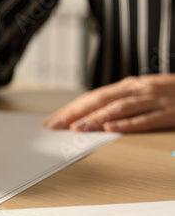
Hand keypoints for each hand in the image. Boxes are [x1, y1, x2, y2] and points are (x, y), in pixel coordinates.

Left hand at [44, 74, 174, 132]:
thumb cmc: (173, 92)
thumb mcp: (144, 93)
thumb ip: (121, 102)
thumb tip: (92, 116)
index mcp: (130, 85)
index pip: (94, 97)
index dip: (72, 108)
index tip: (53, 120)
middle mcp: (139, 89)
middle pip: (100, 101)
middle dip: (75, 114)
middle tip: (54, 126)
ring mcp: (155, 99)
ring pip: (119, 109)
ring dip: (95, 119)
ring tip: (77, 129)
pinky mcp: (170, 112)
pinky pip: (145, 119)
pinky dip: (126, 124)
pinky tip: (110, 130)